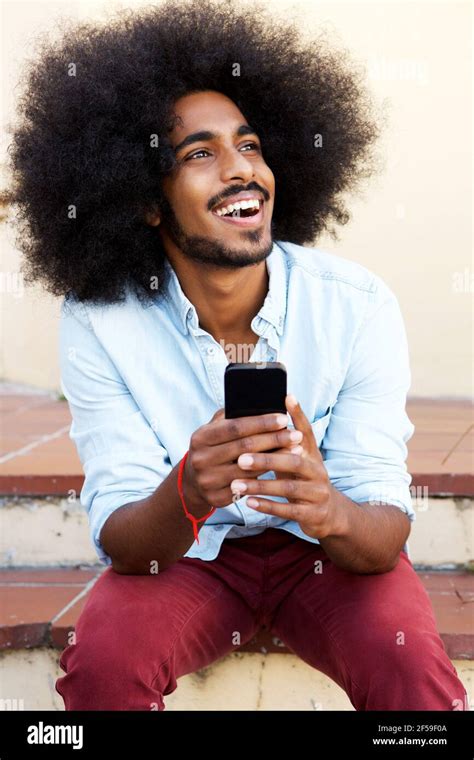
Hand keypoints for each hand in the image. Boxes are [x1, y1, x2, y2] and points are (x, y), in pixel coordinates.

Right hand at [183, 406, 303, 510]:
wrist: (194, 481)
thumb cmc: (213, 448)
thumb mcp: (215, 430)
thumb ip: (232, 417)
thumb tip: (261, 404)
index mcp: (200, 437)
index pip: (235, 427)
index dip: (261, 422)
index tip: (283, 418)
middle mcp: (201, 459)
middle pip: (245, 447)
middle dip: (274, 439)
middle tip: (296, 434)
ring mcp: (208, 480)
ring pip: (250, 469)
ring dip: (276, 458)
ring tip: (296, 449)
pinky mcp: (217, 497)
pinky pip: (249, 486)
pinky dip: (267, 476)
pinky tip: (283, 468)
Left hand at [229, 394, 345, 538]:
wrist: (327, 514)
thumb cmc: (301, 479)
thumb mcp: (297, 459)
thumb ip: (282, 442)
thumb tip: (259, 416)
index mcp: (312, 454)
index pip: (305, 430)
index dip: (298, 414)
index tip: (286, 397)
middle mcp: (318, 470)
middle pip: (293, 461)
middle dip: (266, 459)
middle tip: (240, 458)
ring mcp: (318, 493)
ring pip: (288, 487)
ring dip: (260, 486)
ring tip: (236, 484)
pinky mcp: (313, 513)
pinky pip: (288, 510)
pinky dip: (267, 506)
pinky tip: (249, 502)